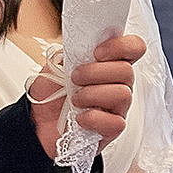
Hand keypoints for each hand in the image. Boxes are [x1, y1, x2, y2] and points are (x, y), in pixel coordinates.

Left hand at [31, 33, 146, 159]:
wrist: (37, 120)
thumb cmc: (52, 90)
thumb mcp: (58, 62)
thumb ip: (75, 49)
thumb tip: (86, 42)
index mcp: (110, 63)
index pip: (135, 47)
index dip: (121, 46)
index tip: (97, 52)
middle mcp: (120, 84)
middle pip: (127, 71)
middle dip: (95, 72)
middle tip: (74, 78)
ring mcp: (119, 108)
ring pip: (123, 95)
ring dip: (92, 94)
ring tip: (74, 100)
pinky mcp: (112, 130)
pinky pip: (115, 123)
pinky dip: (93, 118)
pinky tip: (79, 118)